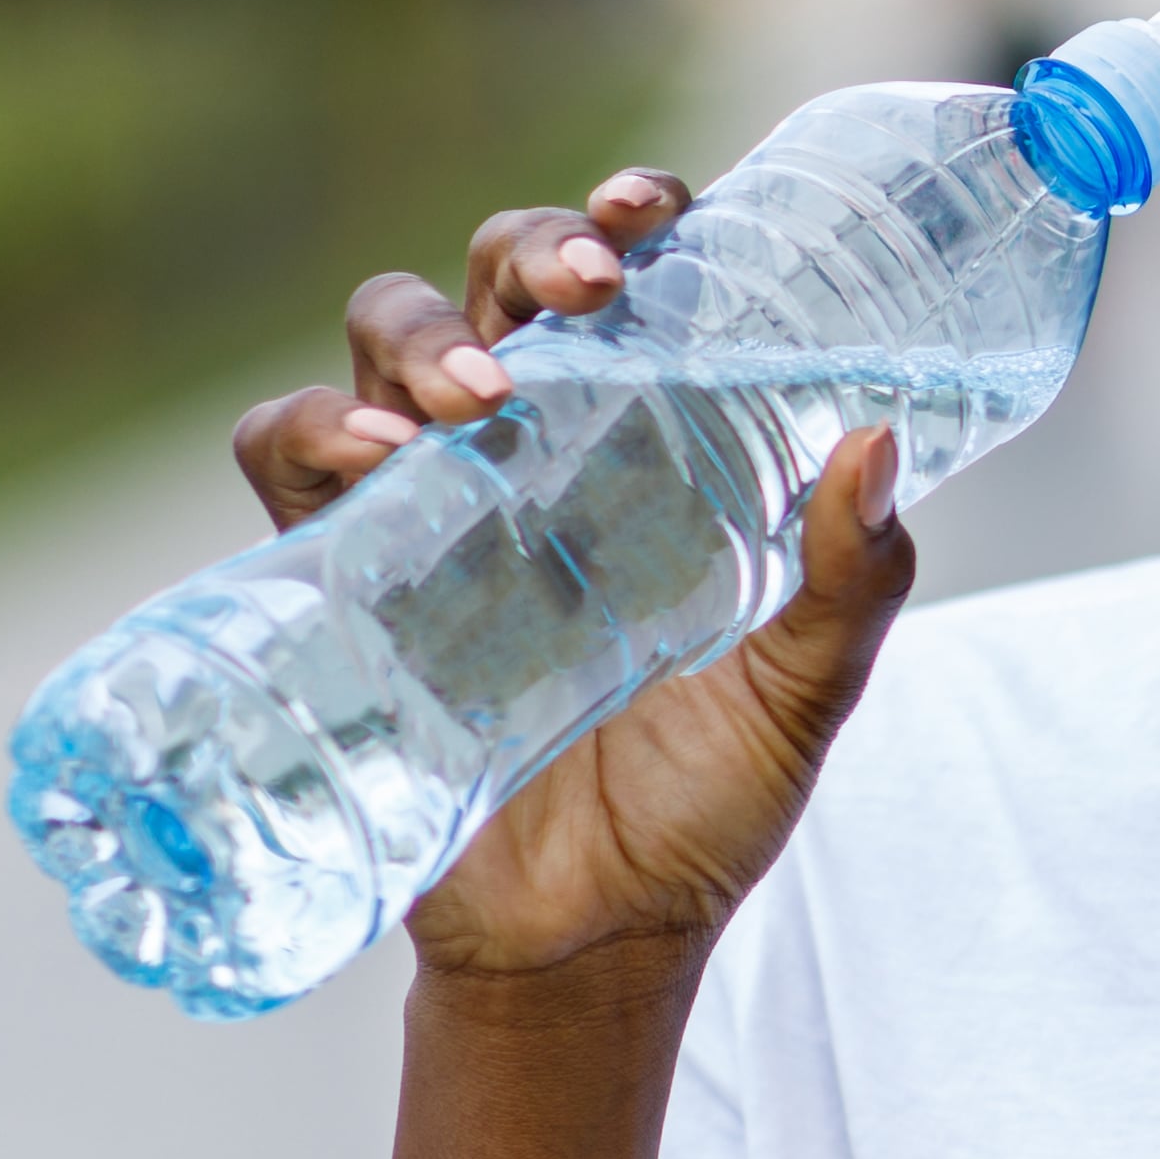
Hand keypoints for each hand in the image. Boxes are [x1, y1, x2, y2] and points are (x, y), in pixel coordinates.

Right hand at [225, 172, 918, 988]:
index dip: (623, 219)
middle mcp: (526, 452)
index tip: (655, 213)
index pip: (617, 284)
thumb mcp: (803, 694)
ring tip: (481, 400)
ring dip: (418, 339)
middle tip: (585, 294)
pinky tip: (379, 462)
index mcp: (638, 444)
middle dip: (524, 253)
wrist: (595, 945)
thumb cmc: (700, 808)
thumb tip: (876, 443)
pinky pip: (283, 462)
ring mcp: (429, 509)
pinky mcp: (344, 582)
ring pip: (380, 346)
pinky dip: (311, 433)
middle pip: (489, 283)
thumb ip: (850, 582)